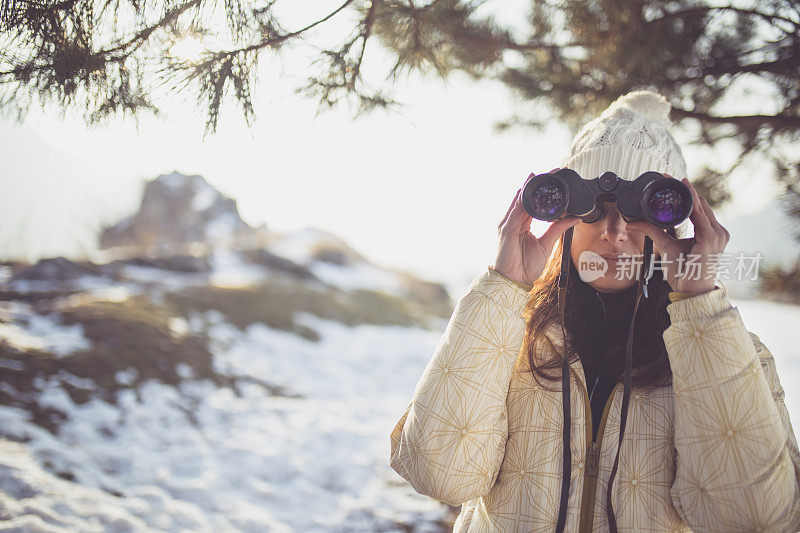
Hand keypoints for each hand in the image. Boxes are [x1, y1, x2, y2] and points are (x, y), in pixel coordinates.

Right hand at [492, 169, 581, 285]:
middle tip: (550, 171)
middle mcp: (513, 221)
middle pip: (524, 197)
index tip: (553, 179)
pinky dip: (522, 199)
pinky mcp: (506, 229)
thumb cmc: (524, 266)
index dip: (541, 191)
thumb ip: (558, 229)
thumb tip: (574, 217)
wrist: (513, 281)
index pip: (531, 202)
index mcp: (521, 224)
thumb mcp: (546, 244)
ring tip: (539, 175)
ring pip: (519, 200)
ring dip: (529, 187)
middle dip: (535, 184)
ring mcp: (508, 224)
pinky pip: (515, 211)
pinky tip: (528, 190)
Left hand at [625, 176, 729, 295]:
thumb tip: (633, 223)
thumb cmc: (683, 271)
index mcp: (710, 232)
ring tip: (677, 180)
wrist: (691, 290)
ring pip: (702, 208)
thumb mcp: (666, 246)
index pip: (698, 208)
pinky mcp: (712, 239)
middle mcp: (717, 231)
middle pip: (701, 204)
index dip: (686, 193)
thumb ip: (653, 231)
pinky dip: (693, 204)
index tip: (672, 180)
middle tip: (669, 175)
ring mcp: (717, 235)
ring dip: (689, 193)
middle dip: (685, 189)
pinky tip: (687, 193)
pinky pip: (701, 218)